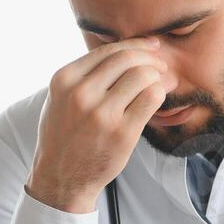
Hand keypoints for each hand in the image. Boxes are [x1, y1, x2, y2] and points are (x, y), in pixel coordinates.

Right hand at [24, 39, 168, 213]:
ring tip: (163, 82)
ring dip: (158, 76)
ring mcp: (102, 113)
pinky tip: (159, 97)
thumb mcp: (61, 99)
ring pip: (142, 76)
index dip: (135, 45)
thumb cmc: (64, 136)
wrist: (60, 178)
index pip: (108, 50)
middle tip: (161, 66)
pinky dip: (160, 93)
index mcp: (64, 80)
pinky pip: (151, 99)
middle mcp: (81, 93)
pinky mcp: (122, 132)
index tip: (150, 48)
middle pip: (127, 59)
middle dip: (151, 58)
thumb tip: (128, 52)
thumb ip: (85, 76)